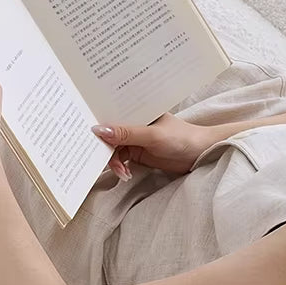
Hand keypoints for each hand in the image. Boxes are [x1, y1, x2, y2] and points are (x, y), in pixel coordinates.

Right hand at [91, 112, 217, 178]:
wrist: (200, 154)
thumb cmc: (181, 138)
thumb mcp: (152, 136)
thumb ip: (126, 134)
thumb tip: (98, 130)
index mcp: (136, 110)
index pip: (111, 114)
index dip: (97, 122)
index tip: (85, 135)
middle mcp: (133, 122)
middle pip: (109, 133)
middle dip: (102, 146)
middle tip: (97, 159)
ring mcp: (135, 138)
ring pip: (113, 149)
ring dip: (113, 161)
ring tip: (122, 172)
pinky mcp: (138, 153)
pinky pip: (121, 159)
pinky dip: (120, 167)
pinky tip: (125, 174)